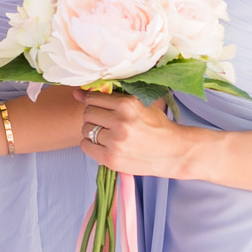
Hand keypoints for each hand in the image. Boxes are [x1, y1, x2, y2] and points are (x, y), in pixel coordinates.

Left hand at [75, 89, 211, 179]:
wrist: (175, 152)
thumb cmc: (157, 126)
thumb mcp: (139, 105)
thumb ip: (110, 97)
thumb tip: (76, 93)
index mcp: (128, 105)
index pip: (93, 98)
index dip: (95, 102)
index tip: (102, 107)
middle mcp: (120, 123)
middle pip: (88, 113)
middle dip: (94, 116)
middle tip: (106, 122)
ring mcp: (115, 142)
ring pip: (85, 130)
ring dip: (92, 131)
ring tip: (107, 134)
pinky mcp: (111, 159)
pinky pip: (85, 146)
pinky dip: (91, 145)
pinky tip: (104, 144)